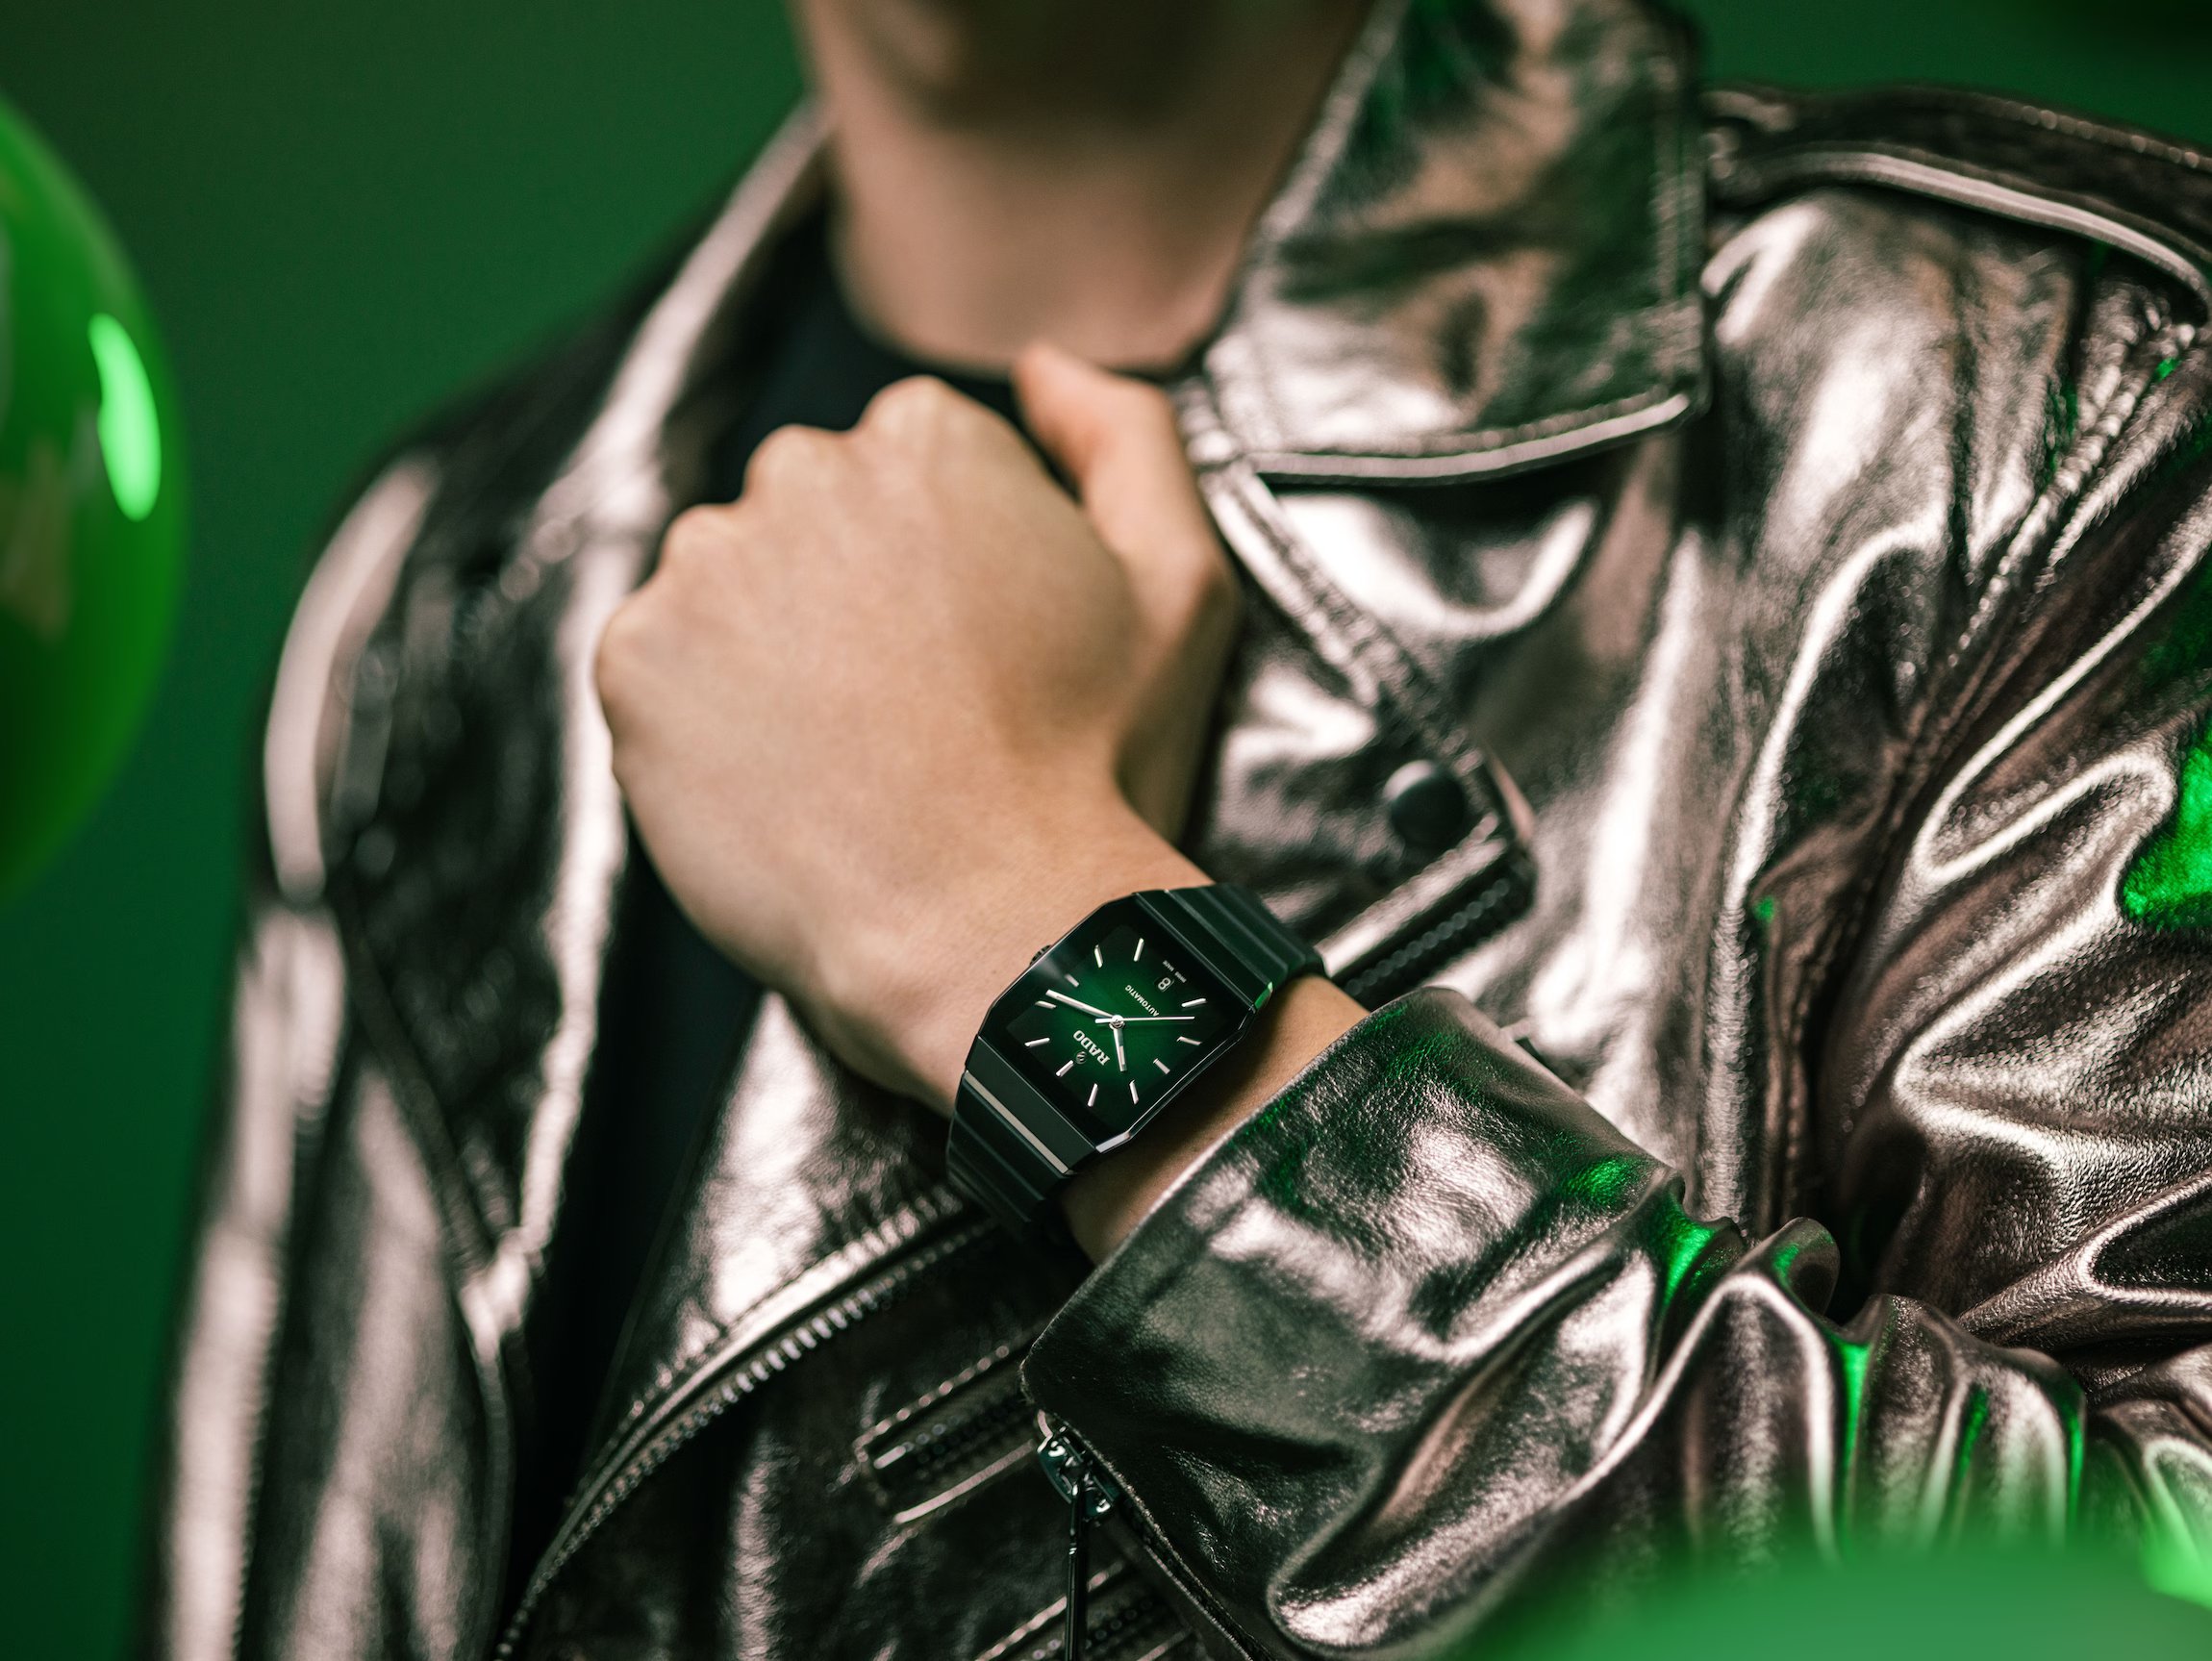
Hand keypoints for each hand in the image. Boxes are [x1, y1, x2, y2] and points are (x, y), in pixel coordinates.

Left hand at [596, 345, 1238, 1109]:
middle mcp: (800, 470)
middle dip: (851, 594)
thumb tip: (1039, 364)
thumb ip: (1125, 433)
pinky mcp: (633, 660)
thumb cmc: (1096, 769)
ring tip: (847, 758)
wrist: (987, 935)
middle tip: (914, 717)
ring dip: (772, 651)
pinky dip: (704, 717)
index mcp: (926, 439)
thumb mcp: (1181, 584)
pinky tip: (781, 782)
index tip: (979, 657)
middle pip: (812, 513)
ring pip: (730, 588)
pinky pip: (661, 666)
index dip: (952, 569)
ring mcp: (704, 565)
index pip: (911, 465)